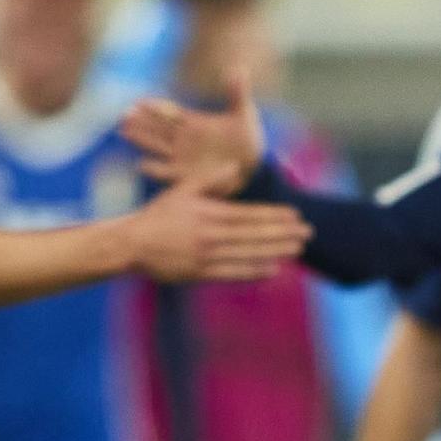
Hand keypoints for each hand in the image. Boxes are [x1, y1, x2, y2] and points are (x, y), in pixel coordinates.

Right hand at [119, 71, 264, 196]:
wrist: (253, 164)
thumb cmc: (247, 138)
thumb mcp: (244, 114)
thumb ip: (237, 92)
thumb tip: (238, 68)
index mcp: (194, 123)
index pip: (170, 113)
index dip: (154, 107)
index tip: (138, 101)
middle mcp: (185, 139)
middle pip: (158, 128)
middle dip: (141, 121)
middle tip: (123, 114)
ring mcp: (184, 157)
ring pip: (157, 146)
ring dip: (141, 139)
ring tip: (123, 131)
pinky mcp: (187, 174)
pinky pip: (167, 172)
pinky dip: (155, 169)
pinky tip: (141, 164)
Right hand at [125, 178, 309, 281]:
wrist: (132, 244)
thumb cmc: (158, 215)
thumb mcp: (182, 190)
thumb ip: (210, 179)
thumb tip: (235, 167)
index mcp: (210, 213)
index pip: (249, 214)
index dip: (274, 215)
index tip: (295, 215)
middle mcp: (211, 235)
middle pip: (254, 234)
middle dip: (283, 233)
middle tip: (307, 232)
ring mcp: (207, 256)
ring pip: (248, 253)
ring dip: (275, 250)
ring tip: (297, 248)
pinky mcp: (200, 274)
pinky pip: (232, 273)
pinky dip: (253, 271)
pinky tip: (272, 269)